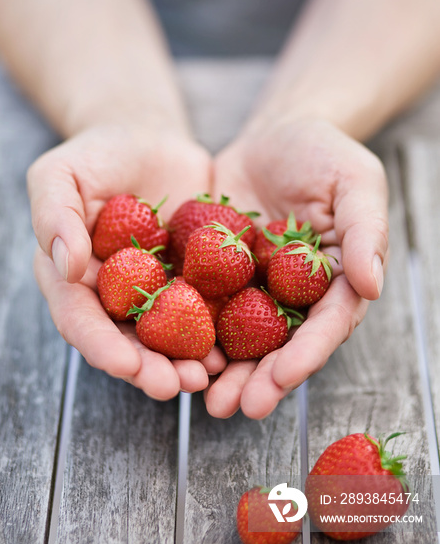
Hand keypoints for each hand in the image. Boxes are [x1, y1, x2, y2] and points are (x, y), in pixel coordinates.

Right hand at [28, 121, 226, 398]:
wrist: (148, 140)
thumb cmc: (97, 155)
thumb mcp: (60, 174)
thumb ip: (54, 216)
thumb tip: (65, 266)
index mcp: (72, 277)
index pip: (81, 319)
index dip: (102, 346)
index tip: (128, 365)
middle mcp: (112, 294)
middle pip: (126, 341)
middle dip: (149, 369)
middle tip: (174, 386)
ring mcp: (154, 291)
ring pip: (166, 337)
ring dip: (184, 362)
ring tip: (206, 377)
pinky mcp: (191, 281)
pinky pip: (205, 311)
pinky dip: (217, 333)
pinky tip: (233, 348)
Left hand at [206, 119, 388, 418]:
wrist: (273, 136)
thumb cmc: (324, 154)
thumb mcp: (354, 181)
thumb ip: (365, 231)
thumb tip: (372, 285)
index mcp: (334, 280)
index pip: (326, 324)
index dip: (307, 353)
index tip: (283, 376)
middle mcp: (294, 294)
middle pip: (280, 344)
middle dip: (260, 379)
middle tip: (235, 407)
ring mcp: (254, 287)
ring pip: (240, 337)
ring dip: (224, 370)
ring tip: (203, 399)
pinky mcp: (217, 273)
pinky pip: (203, 304)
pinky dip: (188, 329)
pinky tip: (170, 352)